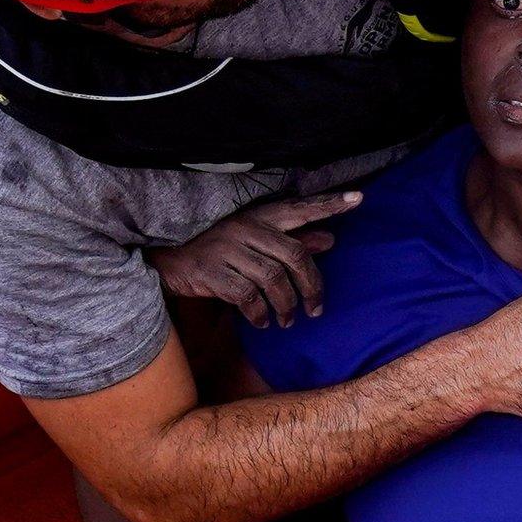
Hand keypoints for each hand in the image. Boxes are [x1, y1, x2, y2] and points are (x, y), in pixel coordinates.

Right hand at [147, 193, 362, 328]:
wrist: (165, 258)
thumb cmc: (218, 248)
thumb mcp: (255, 239)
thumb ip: (293, 240)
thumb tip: (329, 239)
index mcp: (259, 217)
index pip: (300, 208)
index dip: (328, 205)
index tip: (357, 199)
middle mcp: (245, 228)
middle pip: (293, 254)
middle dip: (312, 285)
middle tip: (317, 309)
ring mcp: (226, 250)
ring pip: (272, 279)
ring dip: (286, 305)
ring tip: (289, 320)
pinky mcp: (210, 273)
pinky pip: (246, 296)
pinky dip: (259, 313)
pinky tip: (263, 321)